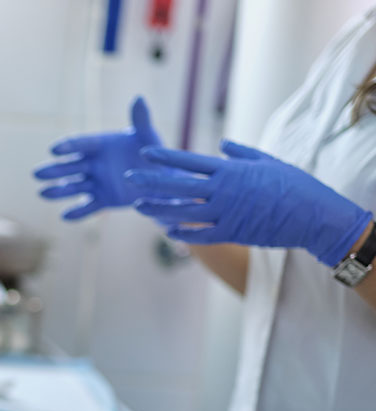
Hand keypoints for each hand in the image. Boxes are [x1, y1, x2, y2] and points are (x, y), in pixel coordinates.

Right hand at [33, 96, 163, 219]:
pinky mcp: (102, 200)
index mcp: (100, 144)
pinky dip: (77, 212)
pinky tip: (65, 217)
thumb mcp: (148, 137)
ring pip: (73, 186)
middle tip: (37, 174)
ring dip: (58, 190)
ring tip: (42, 194)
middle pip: (70, 166)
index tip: (54, 150)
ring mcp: (96, 182)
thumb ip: (141, 121)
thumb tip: (139, 98)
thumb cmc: (153, 154)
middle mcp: (93, 163)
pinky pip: (87, 207)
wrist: (161, 179)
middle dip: (54, 170)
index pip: (80, 144)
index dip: (68, 146)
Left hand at [126, 140, 372, 265]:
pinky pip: (201, 234)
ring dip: (159, 209)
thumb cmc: (294, 185)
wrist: (314, 215)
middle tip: (129, 178)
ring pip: (184, 212)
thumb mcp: (268, 162)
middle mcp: (224, 190)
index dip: (166, 157)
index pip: (191, 161)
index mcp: (231, 170)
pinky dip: (183, 232)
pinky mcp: (232, 232)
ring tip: (138, 206)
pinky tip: (167, 230)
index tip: (145, 153)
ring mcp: (226, 213)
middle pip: (180, 185)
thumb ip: (241, 153)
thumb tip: (222, 145)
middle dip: (152, 181)